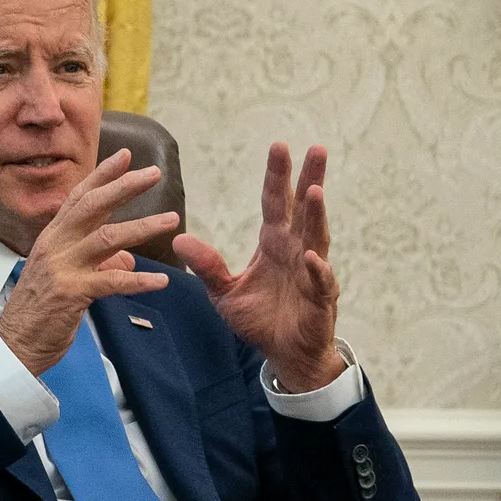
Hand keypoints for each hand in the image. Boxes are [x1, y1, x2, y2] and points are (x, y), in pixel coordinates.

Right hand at [0, 150, 177, 375]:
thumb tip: (128, 257)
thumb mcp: (68, 279)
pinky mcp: (72, 293)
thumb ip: (98, 262)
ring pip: (108, 238)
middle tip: (153, 174)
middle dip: (125, 187)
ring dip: (143, 227)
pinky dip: (139, 279)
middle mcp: (55, 246)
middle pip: (93, 207)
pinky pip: (112, 281)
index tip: (125, 156)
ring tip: (171, 220)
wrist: (15, 344)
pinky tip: (161, 281)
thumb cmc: (41, 312)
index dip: (102, 175)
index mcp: (53, 238)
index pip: (78, 197)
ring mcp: (62, 267)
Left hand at [173, 143, 343, 392]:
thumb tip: (180, 238)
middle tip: (316, 148)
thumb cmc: (259, 320)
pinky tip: (313, 258)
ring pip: (316, 238)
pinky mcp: (319, 299)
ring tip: (315, 191)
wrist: (283, 354)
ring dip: (316, 216)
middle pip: (303, 209)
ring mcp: (312, 272)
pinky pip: (320, 281)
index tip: (279, 146)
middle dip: (309, 179)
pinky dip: (317, 270)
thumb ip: (206, 266)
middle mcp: (296, 250)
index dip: (277, 176)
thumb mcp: (224, 292)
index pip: (275, 202)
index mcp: (274, 243)